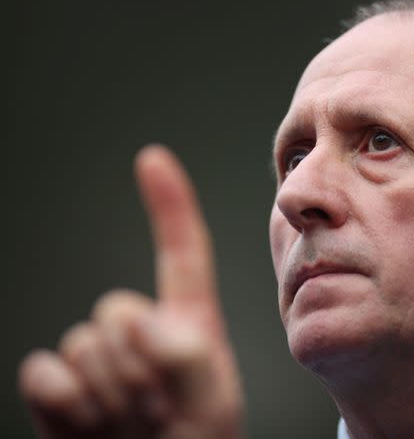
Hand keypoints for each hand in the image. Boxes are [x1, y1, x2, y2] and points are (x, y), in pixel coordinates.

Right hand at [18, 145, 242, 438]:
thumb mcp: (212, 402)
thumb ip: (188, 354)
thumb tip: (138, 321)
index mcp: (188, 322)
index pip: (181, 254)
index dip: (168, 205)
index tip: (152, 158)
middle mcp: (139, 331)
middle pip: (117, 309)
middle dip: (138, 365)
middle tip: (159, 410)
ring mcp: (96, 358)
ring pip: (84, 344)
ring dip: (111, 394)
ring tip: (134, 425)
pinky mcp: (56, 387)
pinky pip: (44, 375)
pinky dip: (66, 407)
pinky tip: (93, 428)